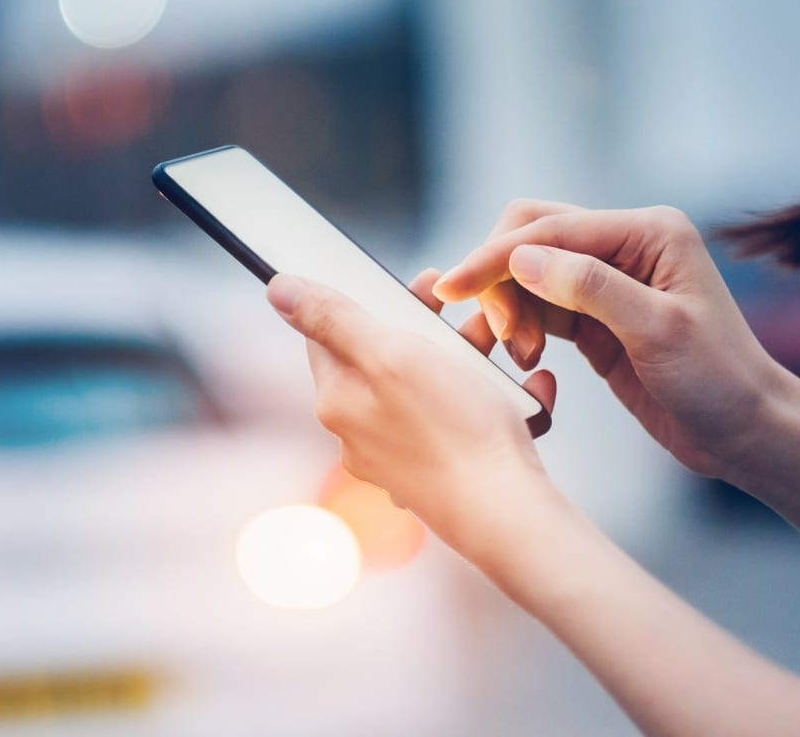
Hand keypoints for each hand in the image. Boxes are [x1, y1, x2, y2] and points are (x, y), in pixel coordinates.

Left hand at [266, 268, 557, 535]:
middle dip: (428, 327)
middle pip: (386, 358)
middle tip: (462, 311)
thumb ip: (333, 319)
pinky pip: (465, 418)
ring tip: (500, 345)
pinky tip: (521, 390)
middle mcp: (362, 433)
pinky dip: (493, 398)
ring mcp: (402, 456)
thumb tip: (278, 290)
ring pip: (431, 385)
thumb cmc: (453, 433)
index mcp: (339, 402)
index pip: (331, 335)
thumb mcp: (389, 355)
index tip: (410, 286)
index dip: (369, 300)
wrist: (508, 512)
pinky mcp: (442, 471)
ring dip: (467, 358)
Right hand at [434, 201, 795, 479]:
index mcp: (649, 231)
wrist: (746, 433)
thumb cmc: (719, 380)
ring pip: (530, 275)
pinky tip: (523, 361)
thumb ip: (590, 288)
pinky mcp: (597, 320)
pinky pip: (540, 308)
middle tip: (495, 335)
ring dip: (510, 311)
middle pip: (533, 237)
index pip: (552, 228)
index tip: (450, 288)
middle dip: (500, 280)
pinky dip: (521, 328)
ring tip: (520, 358)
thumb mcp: (658, 331)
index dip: (495, 256)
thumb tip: (521, 257)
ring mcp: (610, 282)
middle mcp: (627, 245)